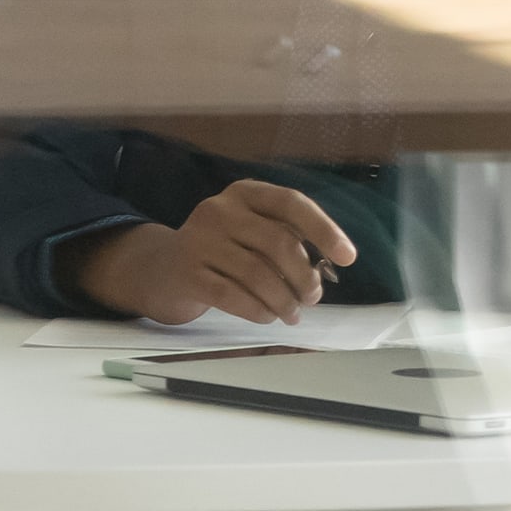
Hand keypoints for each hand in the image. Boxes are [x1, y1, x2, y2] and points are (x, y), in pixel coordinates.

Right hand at [69, 181, 357, 325]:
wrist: (162, 268)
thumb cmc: (222, 250)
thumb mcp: (250, 230)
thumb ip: (284, 236)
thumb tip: (328, 264)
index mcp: (244, 193)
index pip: (291, 203)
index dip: (324, 229)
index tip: (348, 257)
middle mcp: (219, 210)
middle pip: (278, 243)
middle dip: (304, 276)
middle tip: (313, 297)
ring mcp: (199, 240)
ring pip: (258, 274)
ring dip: (284, 300)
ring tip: (292, 313)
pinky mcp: (187, 273)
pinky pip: (234, 296)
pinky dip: (259, 311)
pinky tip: (267, 316)